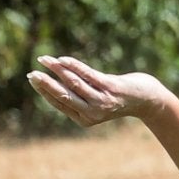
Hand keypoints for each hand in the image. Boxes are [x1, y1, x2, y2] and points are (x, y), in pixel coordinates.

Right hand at [29, 55, 172, 126]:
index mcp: (85, 119)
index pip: (59, 103)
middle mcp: (92, 113)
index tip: (33, 78)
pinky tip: (62, 59)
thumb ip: (80, 96)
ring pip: (73, 84)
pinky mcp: (110, 87)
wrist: (148, 99)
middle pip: (63, 96)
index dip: (45, 91)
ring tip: (44, 60)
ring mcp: (102, 100)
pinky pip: (87, 74)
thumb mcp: (97, 101)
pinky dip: (73, 66)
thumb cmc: (119, 98)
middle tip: (31, 73)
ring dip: (57, 71)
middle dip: (46, 84)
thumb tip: (56, 83)